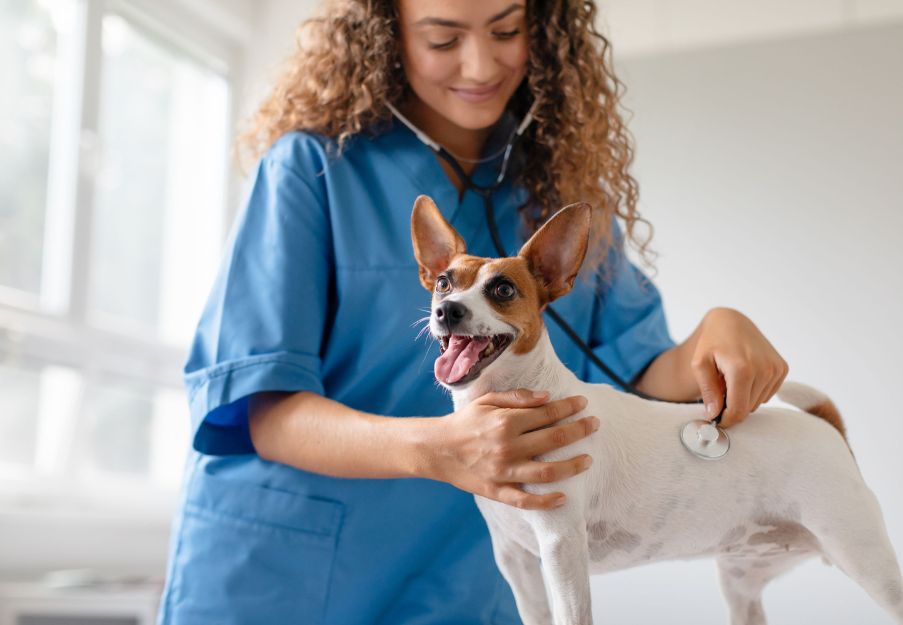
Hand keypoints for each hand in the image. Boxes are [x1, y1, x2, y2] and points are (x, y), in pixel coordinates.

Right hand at [427, 389, 597, 509]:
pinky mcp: (497, 491)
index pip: (547, 414)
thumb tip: (548, 397)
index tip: (583, 403)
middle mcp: (507, 447)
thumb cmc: (464, 421)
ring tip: (588, 459)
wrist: (436, 449)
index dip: (569, 407)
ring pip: (547, 472)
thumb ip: (518, 398)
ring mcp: (503, 472)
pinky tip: (563, 497)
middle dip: (579, 430)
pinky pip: (525, 501)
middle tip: (594, 424)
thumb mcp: (487, 401)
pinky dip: (545, 501)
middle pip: (554, 440)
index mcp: (505, 422)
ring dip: (572, 466)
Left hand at [691, 307, 788, 427]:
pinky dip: (754, 391)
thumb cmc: (712, 343)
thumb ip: (708, 390)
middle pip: (748, 408)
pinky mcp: (782, 368)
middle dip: (732, 407)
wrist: (731, 322)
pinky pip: (767, 393)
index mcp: (742, 369)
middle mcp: (764, 369)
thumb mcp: (699, 363)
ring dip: (743, 398)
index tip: (715, 419)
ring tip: (731, 380)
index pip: (738, 410)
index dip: (726, 419)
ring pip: (758, 403)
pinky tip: (745, 376)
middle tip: (719, 392)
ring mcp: (776, 369)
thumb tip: (714, 414)